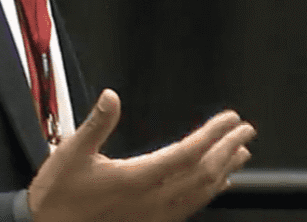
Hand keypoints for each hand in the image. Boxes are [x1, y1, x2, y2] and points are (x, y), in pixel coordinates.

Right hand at [28, 89, 254, 221]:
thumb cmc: (59, 191)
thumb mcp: (71, 152)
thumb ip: (96, 124)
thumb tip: (111, 96)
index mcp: (136, 178)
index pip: (187, 154)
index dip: (212, 135)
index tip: (230, 119)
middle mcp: (152, 200)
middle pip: (202, 173)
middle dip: (227, 149)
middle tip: (246, 130)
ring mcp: (154, 215)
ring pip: (200, 193)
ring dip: (224, 171)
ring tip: (241, 153)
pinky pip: (190, 207)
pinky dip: (209, 192)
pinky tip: (217, 185)